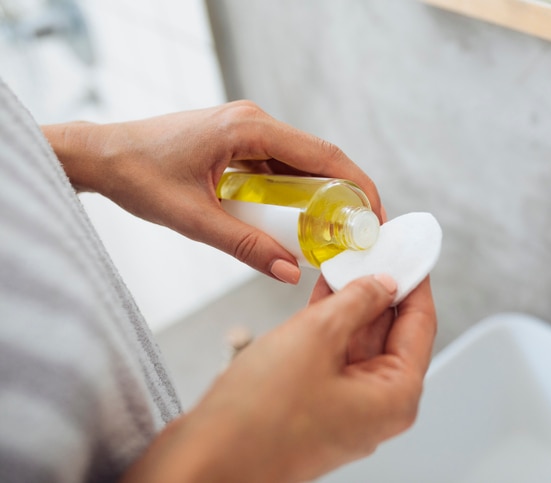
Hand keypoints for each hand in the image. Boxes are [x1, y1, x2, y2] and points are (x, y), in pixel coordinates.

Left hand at [42, 102, 381, 282]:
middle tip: (361, 231)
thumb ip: (244, 247)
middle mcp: (254, 121)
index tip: (375, 215)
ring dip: (322, 193)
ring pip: (301, 161)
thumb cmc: (138, 176)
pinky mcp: (239, 140)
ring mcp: (247, 128)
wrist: (102, 155)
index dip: (357, 185)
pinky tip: (300, 218)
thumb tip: (291, 272)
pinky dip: (296, 190)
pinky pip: (280, 165)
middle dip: (346, 193)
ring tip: (337, 230)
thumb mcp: (193, 219)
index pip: (323, 155)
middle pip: (319, 157)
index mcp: (248, 129)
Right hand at [121, 275, 436, 482]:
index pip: (420, 324)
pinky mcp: (316, 405)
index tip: (410, 248)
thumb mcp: (317, 336)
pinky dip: (330, 323)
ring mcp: (345, 408)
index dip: (414, 279)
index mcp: (395, 397)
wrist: (204, 460)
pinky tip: (324, 290)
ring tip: (348, 258)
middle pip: (391, 332)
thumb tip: (381, 284)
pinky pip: (333, 355)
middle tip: (375, 246)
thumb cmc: (258, 417)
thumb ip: (357, 302)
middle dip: (381, 286)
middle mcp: (377, 406)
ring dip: (352, 302)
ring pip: (359, 342)